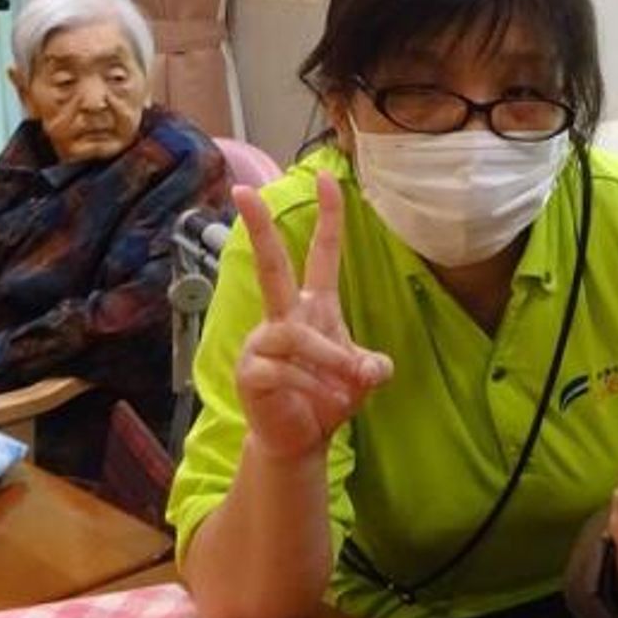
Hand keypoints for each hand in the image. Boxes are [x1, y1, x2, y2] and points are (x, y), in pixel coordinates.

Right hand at [234, 173, 391, 461]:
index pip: (321, 253)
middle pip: (270, 266)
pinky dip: (312, 386)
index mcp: (312, 306)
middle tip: (243, 191)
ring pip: (297, 336)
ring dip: (330, 362)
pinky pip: (285, 371)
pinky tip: (320, 400)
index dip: (328, 217)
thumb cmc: (328, 397)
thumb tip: (369, 368)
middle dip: (259, 228)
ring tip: (346, 386)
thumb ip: (373, 366)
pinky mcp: (251, 371)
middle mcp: (282, 317)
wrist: (301, 439)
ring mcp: (262, 342)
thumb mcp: (362, 377)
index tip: (328, 177)